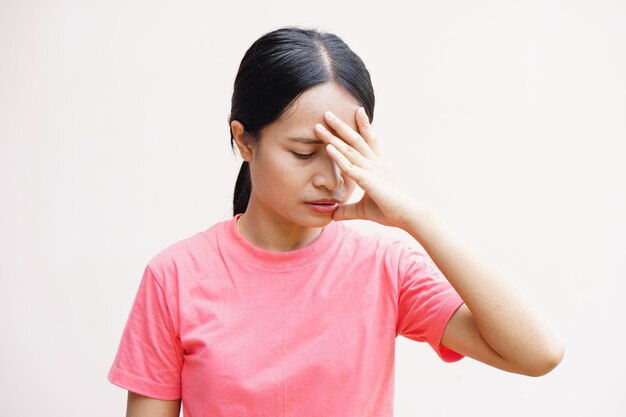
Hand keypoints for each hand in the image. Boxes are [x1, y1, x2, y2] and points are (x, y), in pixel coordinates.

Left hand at [314, 107, 418, 227]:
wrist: (409, 216)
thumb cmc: (391, 211)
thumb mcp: (363, 210)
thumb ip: (347, 210)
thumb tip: (333, 215)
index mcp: (376, 167)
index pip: (368, 142)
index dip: (363, 126)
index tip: (357, 110)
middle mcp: (374, 164)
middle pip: (355, 140)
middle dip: (340, 126)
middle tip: (327, 113)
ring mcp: (371, 170)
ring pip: (349, 149)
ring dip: (334, 136)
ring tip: (320, 124)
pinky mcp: (368, 181)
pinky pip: (350, 166)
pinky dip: (338, 156)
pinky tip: (328, 147)